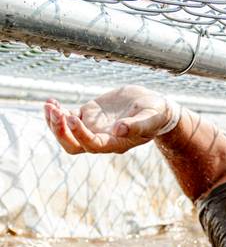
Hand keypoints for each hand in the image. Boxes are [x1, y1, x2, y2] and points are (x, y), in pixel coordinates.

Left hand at [44, 85, 175, 154]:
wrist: (155, 108)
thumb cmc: (156, 114)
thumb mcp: (150, 118)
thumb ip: (137, 126)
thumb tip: (118, 130)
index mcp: (115, 143)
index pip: (92, 145)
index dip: (79, 133)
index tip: (72, 117)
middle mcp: (101, 139)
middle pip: (73, 145)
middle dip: (60, 131)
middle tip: (54, 112)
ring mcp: (92, 127)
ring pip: (66, 133)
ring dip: (54, 121)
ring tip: (49, 105)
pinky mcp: (88, 115)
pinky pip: (67, 117)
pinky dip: (57, 111)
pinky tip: (51, 101)